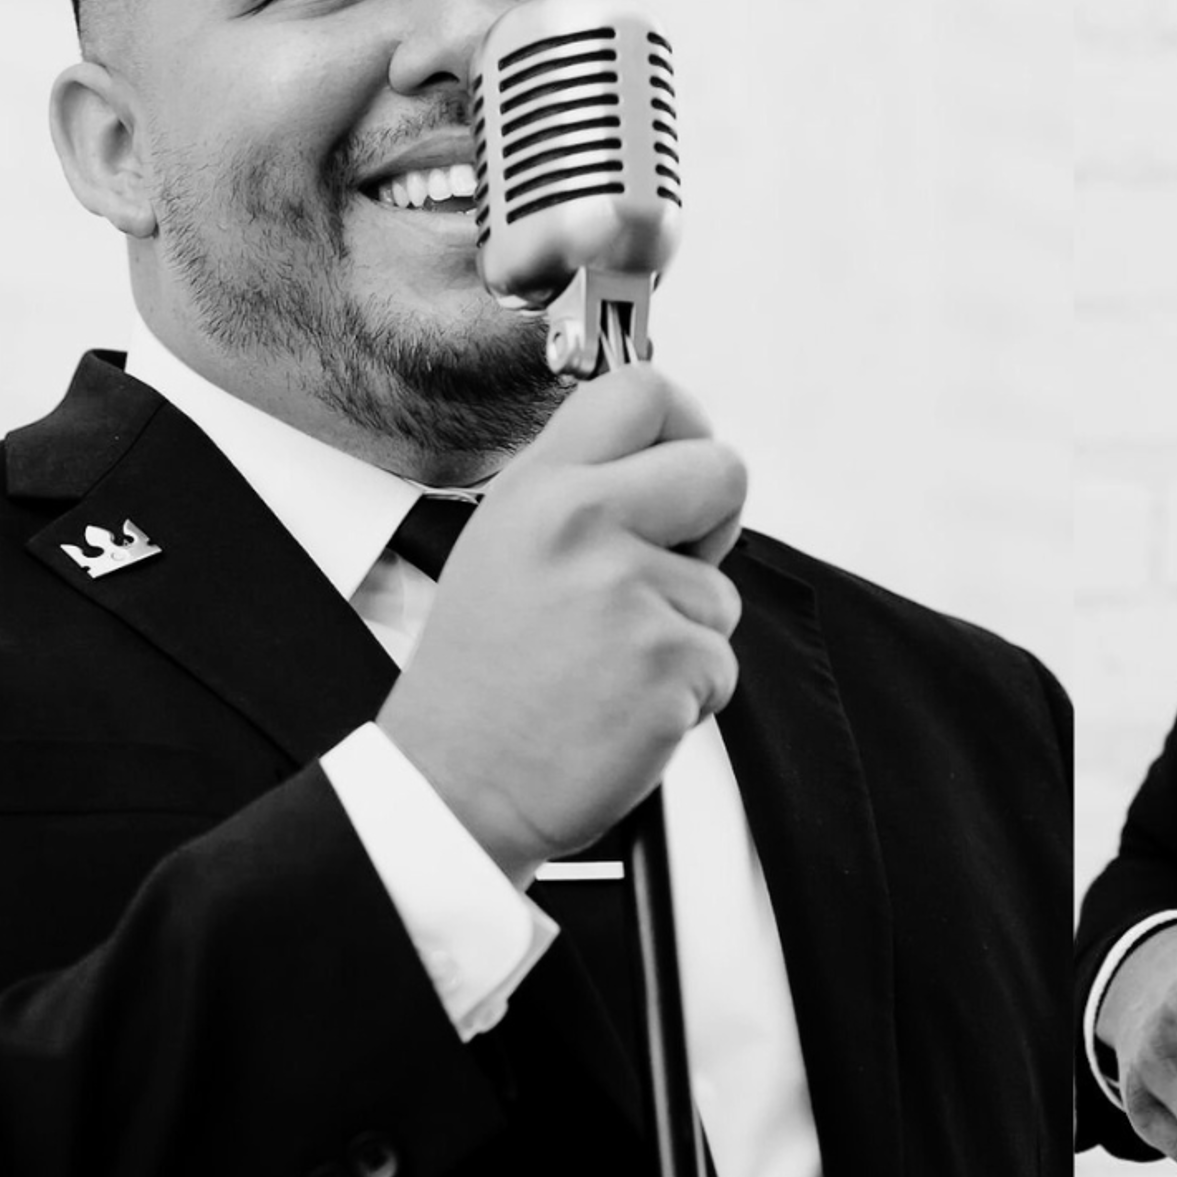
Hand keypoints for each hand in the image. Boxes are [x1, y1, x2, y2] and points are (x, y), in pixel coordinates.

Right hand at [378, 364, 745, 887]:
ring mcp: (628, 592)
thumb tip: (669, 466)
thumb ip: (579, 497)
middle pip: (722, 470)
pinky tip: (620, 708)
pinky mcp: (668, 662)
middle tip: (675, 568)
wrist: (454, 784)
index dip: (686, 423)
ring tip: (608, 668)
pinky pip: (720, 665)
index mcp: (539, 489)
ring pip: (721, 593)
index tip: (684, 458)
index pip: (640, 391)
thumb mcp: (503, 548)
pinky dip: (687, 697)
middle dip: (719, 522)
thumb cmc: (481, 680)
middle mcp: (583, 524)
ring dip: (686, 637)